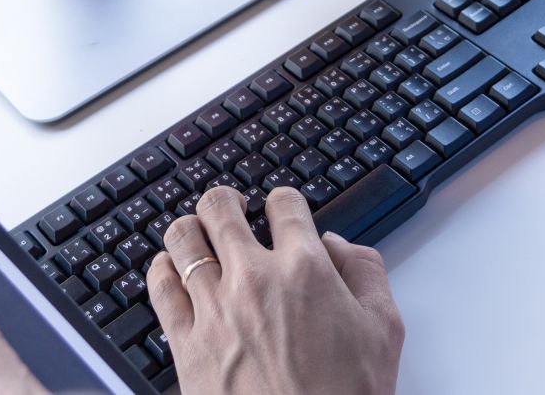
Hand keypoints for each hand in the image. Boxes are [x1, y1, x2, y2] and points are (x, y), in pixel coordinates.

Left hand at [148, 185, 402, 394]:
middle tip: (232, 209)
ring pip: (182, 238)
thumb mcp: (385, 330)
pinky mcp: (185, 343)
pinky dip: (163, 269)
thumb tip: (338, 245)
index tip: (280, 209)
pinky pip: (160, 286)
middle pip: (220, 207)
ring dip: (191, 228)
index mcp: (305, 269)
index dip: (283, 201)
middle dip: (226, 201)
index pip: (284, 203)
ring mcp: (214, 309)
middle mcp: (254, 279)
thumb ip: (366, 272)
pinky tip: (172, 270)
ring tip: (198, 235)